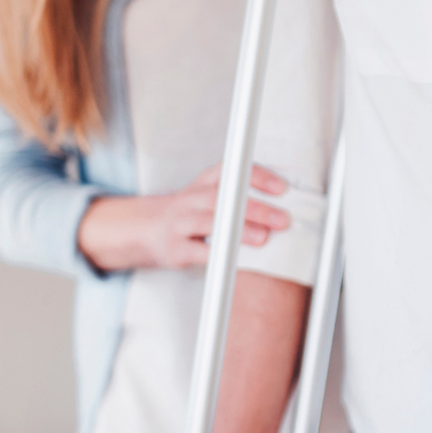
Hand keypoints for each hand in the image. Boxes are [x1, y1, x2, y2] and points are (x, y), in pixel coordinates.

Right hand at [77, 164, 290, 272]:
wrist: (147, 229)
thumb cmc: (191, 213)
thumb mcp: (209, 194)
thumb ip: (238, 194)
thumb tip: (284, 203)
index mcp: (205, 182)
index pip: (232, 172)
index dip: (257, 177)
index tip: (282, 189)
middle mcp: (192, 198)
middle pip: (223, 197)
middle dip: (255, 208)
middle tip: (283, 220)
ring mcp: (181, 223)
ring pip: (209, 221)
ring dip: (238, 229)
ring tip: (263, 239)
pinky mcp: (176, 249)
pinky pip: (198, 252)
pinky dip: (218, 256)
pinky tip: (237, 260)